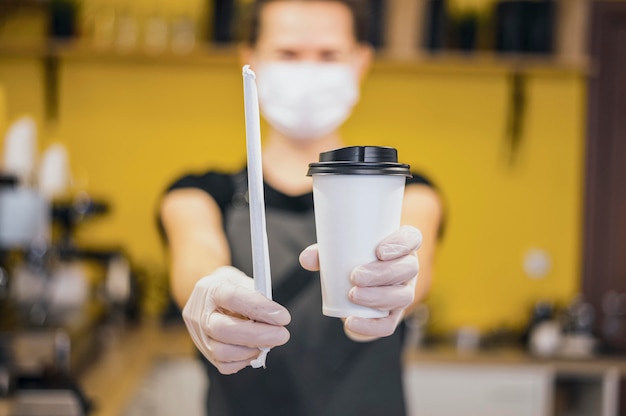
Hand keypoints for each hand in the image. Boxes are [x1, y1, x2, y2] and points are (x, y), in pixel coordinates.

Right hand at [182, 266, 290, 373]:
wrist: (209, 298)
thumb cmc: (232, 288)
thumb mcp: (244, 281)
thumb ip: (258, 297)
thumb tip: (275, 318)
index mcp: (211, 289)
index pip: (233, 298)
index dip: (259, 308)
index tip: (283, 317)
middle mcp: (200, 313)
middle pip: (223, 330)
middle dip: (258, 335)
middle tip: (282, 335)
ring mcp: (199, 336)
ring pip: (223, 352)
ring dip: (252, 349)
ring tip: (268, 342)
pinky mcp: (205, 353)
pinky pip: (225, 365)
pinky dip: (245, 360)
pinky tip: (255, 349)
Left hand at [299, 226, 421, 341]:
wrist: (357, 284)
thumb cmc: (352, 259)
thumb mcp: (339, 252)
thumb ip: (323, 253)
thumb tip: (306, 259)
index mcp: (401, 245)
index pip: (412, 239)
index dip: (401, 244)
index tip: (379, 251)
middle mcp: (408, 267)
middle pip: (408, 269)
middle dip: (382, 273)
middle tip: (356, 276)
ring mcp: (404, 292)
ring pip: (403, 296)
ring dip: (379, 297)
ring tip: (353, 295)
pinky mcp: (394, 314)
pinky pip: (389, 323)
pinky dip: (371, 326)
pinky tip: (351, 323)